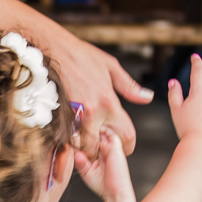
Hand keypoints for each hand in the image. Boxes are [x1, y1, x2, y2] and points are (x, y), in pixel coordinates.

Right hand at [44, 28, 152, 154]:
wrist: (54, 49)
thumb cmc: (81, 55)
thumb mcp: (111, 67)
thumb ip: (130, 87)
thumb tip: (147, 97)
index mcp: (109, 102)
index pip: (126, 135)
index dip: (128, 146)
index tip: (125, 147)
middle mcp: (93, 112)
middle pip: (101, 148)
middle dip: (104, 152)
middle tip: (105, 149)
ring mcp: (74, 116)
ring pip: (82, 146)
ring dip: (86, 148)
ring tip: (89, 142)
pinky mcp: (59, 115)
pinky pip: (67, 137)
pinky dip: (72, 140)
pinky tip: (76, 134)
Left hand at [72, 127, 134, 201]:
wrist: (114, 193)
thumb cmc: (102, 184)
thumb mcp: (86, 171)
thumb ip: (80, 160)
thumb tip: (74, 149)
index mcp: (97, 152)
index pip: (87, 139)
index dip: (78, 136)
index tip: (68, 136)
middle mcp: (104, 146)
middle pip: (92, 131)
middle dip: (82, 131)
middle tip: (73, 133)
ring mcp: (110, 144)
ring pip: (99, 128)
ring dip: (89, 130)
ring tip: (79, 134)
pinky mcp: (115, 144)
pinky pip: (106, 131)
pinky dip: (97, 131)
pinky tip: (88, 138)